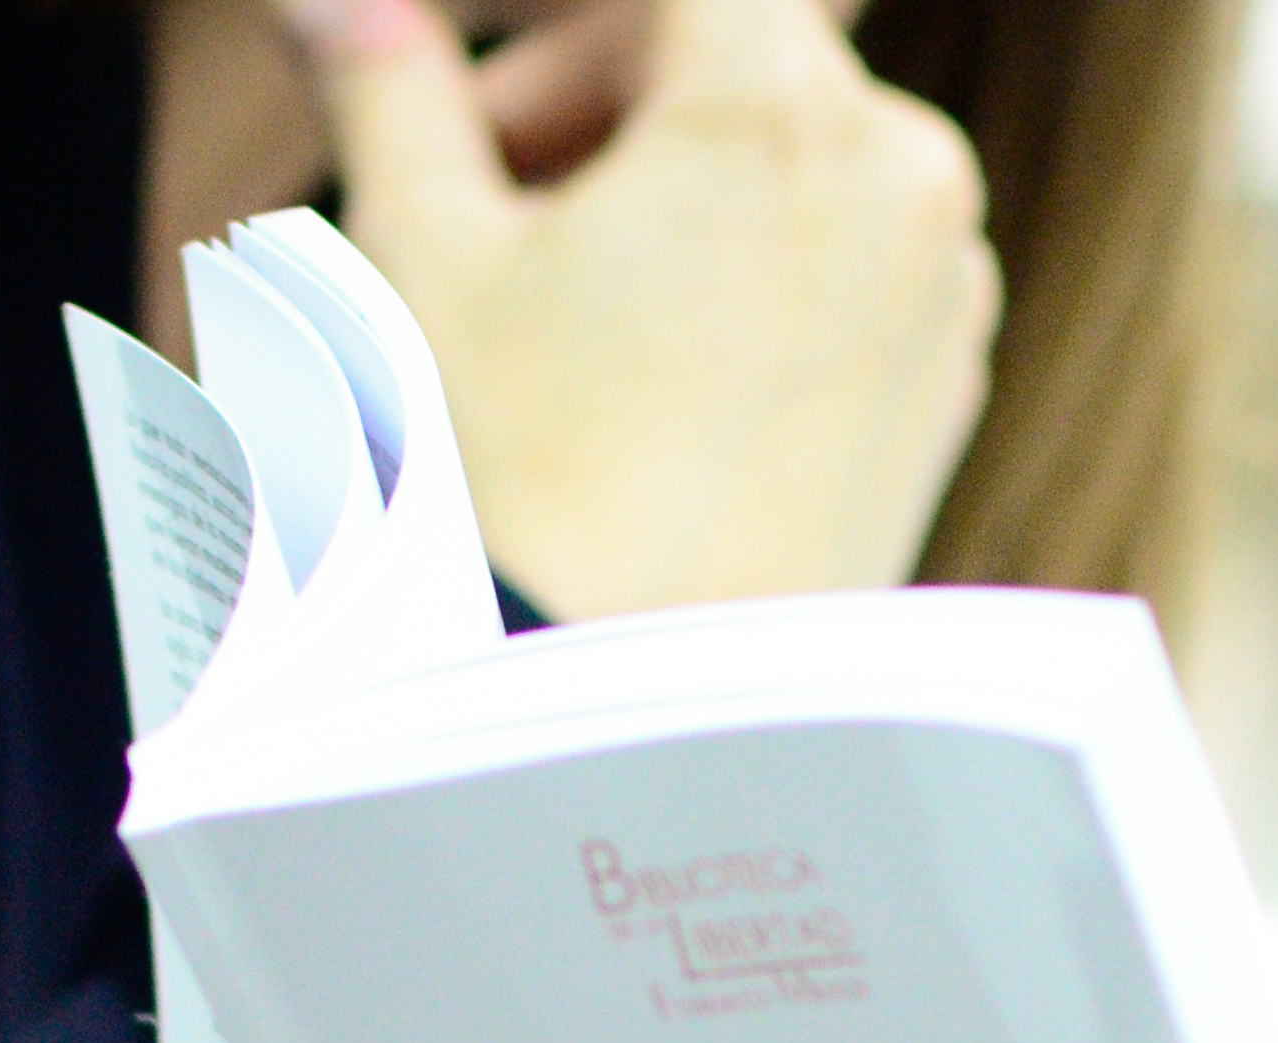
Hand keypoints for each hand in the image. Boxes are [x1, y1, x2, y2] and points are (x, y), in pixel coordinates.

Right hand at [309, 0, 999, 615]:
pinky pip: (839, 277)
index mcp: (785, 112)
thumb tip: (336, 1)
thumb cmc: (505, 497)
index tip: (473, 85)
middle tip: (467, 188)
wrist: (599, 734)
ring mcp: (941, 301)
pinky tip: (633, 382)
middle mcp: (905, 186)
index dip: (562, 24)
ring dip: (664, 190)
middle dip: (590, 97)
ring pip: (789, 166)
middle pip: (732, 57)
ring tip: (545, 309)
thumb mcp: (416, 256)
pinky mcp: (938, 403)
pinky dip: (742, 283)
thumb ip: (390, 86)